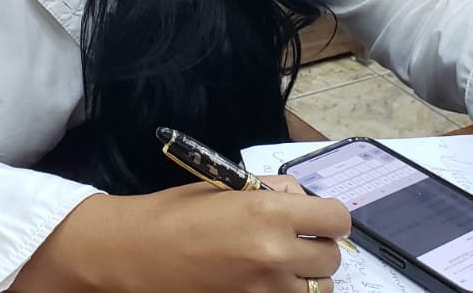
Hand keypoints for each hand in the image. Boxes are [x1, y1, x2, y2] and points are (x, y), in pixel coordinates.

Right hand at [15, 174, 349, 291]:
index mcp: (269, 214)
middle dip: (317, 246)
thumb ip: (271, 192)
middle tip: (294, 241)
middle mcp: (275, 255)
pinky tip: (266, 283)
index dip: (329, 217)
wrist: (135, 254)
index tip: (316, 218)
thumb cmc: (176, 214)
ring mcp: (265, 291)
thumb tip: (302, 200)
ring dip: (308, 277)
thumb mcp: (226, 189)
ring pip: (321, 289)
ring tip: (281, 267)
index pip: (337, 219)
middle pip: (332, 257)